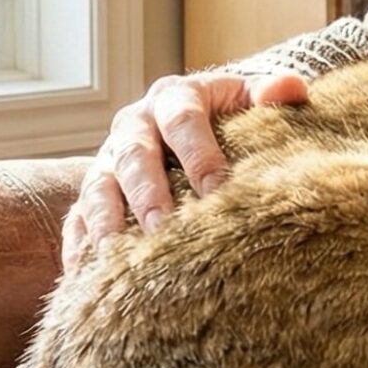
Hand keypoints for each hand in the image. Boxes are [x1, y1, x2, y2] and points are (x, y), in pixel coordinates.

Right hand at [61, 70, 308, 267]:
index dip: (199, 153)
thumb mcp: (246, 97)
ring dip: (107, 223)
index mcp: (172, 97)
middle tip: (163, 229)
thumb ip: (269, 92)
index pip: (182, 120)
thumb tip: (291, 90)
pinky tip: (86, 277)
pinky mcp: (89, 195)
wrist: (184, 126)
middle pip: (134, 157)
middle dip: (147, 194)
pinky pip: (75, 221)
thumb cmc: (225, 118)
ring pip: (97, 190)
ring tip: (119, 258)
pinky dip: (79, 248)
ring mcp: (106, 162)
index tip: (216, 189)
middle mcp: (133, 127)